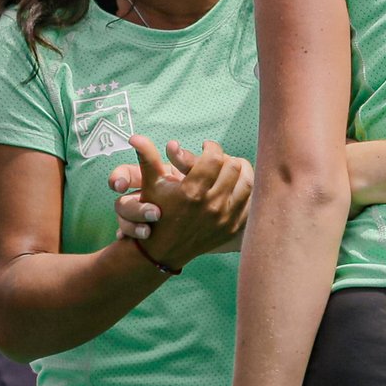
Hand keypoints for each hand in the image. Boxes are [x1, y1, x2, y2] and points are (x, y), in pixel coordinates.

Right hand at [119, 136, 253, 265]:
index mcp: (191, 191)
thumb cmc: (156, 211)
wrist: (164, 249)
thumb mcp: (151, 185)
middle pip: (233, 167)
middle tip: (217, 159)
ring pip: (246, 182)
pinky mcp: (232, 227)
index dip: (211, 147)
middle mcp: (210, 205)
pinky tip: (235, 185)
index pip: (214, 157)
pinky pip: (250, 201)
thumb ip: (146, 157)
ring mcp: (224, 218)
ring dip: (239, 171)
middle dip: (225, 158)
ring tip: (228, 169)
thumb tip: (135, 136)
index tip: (206, 147)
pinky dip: (244, 190)